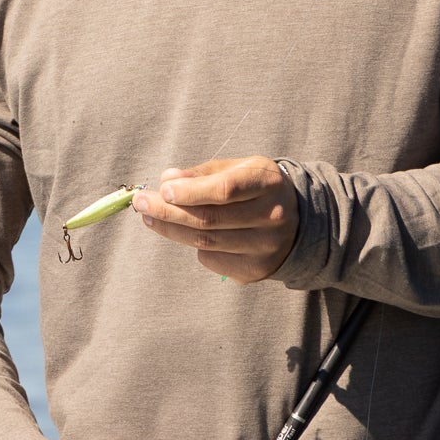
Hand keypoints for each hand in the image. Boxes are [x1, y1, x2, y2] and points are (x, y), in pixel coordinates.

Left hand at [130, 155, 299, 283]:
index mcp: (268, 183)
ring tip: (149, 217)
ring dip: (171, 229)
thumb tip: (167, 180)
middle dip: (168, 211)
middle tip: (140, 203)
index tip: (163, 190)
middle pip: (209, 219)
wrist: (298, 222)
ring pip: (206, 241)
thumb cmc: (256, 189)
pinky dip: (194, 245)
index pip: (225, 190)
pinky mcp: (256, 270)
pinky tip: (186, 233)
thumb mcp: (238, 169)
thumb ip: (204, 174)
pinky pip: (212, 259)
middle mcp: (272, 217)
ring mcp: (266, 247)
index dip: (191, 191)